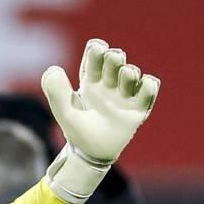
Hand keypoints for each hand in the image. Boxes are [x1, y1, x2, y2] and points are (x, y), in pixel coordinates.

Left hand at [42, 38, 160, 166]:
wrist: (92, 154)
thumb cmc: (78, 130)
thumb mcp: (64, 112)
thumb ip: (56, 91)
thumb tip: (54, 69)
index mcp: (90, 81)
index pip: (95, 55)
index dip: (97, 49)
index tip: (98, 50)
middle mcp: (108, 84)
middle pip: (115, 59)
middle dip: (115, 57)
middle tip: (113, 60)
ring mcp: (124, 94)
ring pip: (132, 73)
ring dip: (129, 72)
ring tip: (126, 77)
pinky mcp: (138, 107)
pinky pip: (150, 88)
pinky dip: (148, 84)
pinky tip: (143, 87)